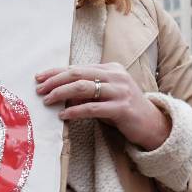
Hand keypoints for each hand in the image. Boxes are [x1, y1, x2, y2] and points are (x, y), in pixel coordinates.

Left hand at [35, 63, 171, 149]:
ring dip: (61, 94)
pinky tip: (63, 115)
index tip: (39, 78)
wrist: (153, 124)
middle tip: (39, 89)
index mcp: (111, 68)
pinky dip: (75, 111)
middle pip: (77, 74)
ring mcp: (120, 91)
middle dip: (55, 81)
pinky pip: (92, 108)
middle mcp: (116, 76)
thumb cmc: (125, 109)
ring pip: (83, 88)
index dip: (56, 72)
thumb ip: (87, 91)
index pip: (77, 67)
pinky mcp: (122, 108)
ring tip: (47, 100)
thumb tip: (60, 93)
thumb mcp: (106, 95)